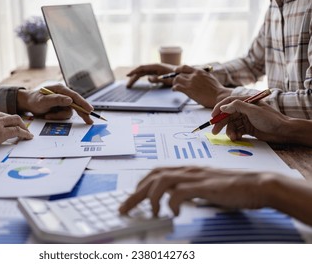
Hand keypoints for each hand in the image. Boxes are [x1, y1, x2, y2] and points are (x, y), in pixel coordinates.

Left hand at [17, 84, 93, 123]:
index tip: (89, 109)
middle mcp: (64, 95)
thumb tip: (70, 100)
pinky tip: (48, 115)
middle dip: (82, 113)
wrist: (28, 104)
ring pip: (69, 112)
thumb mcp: (43, 100)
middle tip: (89, 121)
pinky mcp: (62, 108)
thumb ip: (56, 100)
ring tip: (48, 115)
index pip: (75, 96)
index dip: (83, 103)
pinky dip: (57, 117)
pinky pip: (64, 115)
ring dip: (59, 116)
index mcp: (60, 89)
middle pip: (77, 104)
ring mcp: (63, 102)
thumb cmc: (34, 100)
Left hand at [119, 166, 269, 216]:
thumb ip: (192, 190)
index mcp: (188, 169)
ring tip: (151, 212)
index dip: (141, 183)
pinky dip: (171, 203)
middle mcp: (188, 170)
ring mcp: (196, 177)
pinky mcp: (204, 186)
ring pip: (161, 181)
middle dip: (135, 193)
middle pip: (153, 177)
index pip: (157, 172)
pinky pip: (179, 192)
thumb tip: (178, 199)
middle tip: (125, 207)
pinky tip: (173, 212)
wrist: (257, 184)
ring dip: (151, 197)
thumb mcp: (207, 186)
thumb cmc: (235, 187)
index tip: (133, 196)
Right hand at [126, 63, 175, 87]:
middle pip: (140, 72)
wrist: (185, 76)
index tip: (127, 75)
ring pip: (143, 74)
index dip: (134, 71)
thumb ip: (157, 79)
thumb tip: (148, 78)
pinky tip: (138, 83)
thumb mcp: (167, 79)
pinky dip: (141, 78)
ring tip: (130, 85)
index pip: (142, 68)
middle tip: (128, 86)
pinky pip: (147, 75)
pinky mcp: (157, 74)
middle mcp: (155, 67)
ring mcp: (156, 70)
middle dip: (133, 78)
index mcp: (156, 66)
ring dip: (136, 79)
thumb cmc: (177, 76)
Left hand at [172, 65, 231, 107]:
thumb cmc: (215, 89)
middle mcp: (194, 75)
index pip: (184, 67)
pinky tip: (175, 90)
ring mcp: (190, 82)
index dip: (178, 69)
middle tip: (175, 82)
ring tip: (175, 87)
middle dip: (176, 78)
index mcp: (199, 71)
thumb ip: (200, 75)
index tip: (175, 70)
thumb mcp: (208, 77)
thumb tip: (194, 75)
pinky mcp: (188, 90)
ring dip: (174, 83)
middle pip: (179, 74)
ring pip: (176, 79)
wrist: (218, 96)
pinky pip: (177, 87)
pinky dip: (174, 88)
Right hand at [211, 96, 290, 142]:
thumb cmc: (271, 119)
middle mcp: (245, 110)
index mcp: (246, 102)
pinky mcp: (248, 128)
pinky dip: (235, 135)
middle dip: (221, 123)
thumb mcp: (253, 110)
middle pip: (228, 115)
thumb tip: (223, 107)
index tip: (213, 116)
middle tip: (214, 131)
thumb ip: (237, 107)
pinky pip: (237, 131)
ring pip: (232, 124)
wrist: (284, 131)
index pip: (229, 102)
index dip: (219, 109)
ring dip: (229, 131)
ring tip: (232, 137)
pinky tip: (237, 138)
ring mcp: (246, 119)